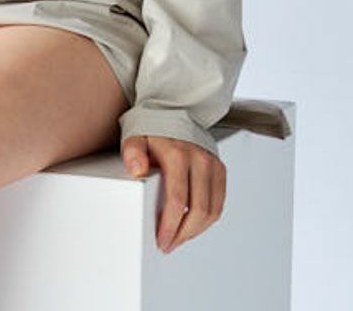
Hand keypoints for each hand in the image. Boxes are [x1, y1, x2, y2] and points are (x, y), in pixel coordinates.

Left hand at [122, 134, 225, 252]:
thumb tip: (137, 169)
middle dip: (183, 233)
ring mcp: (212, 164)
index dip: (171, 225)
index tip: (162, 239)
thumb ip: (132, 151)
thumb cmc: (151, 127)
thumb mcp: (135, 135)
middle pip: (198, 209)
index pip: (178, 199)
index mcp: (178, 154)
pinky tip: (192, 224)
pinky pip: (219, 202)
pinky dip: (208, 218)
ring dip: (196, 230)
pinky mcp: (220, 168)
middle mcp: (199, 159)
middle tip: (169, 244)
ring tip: (179, 237)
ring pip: (212, 210)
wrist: (171, 109)